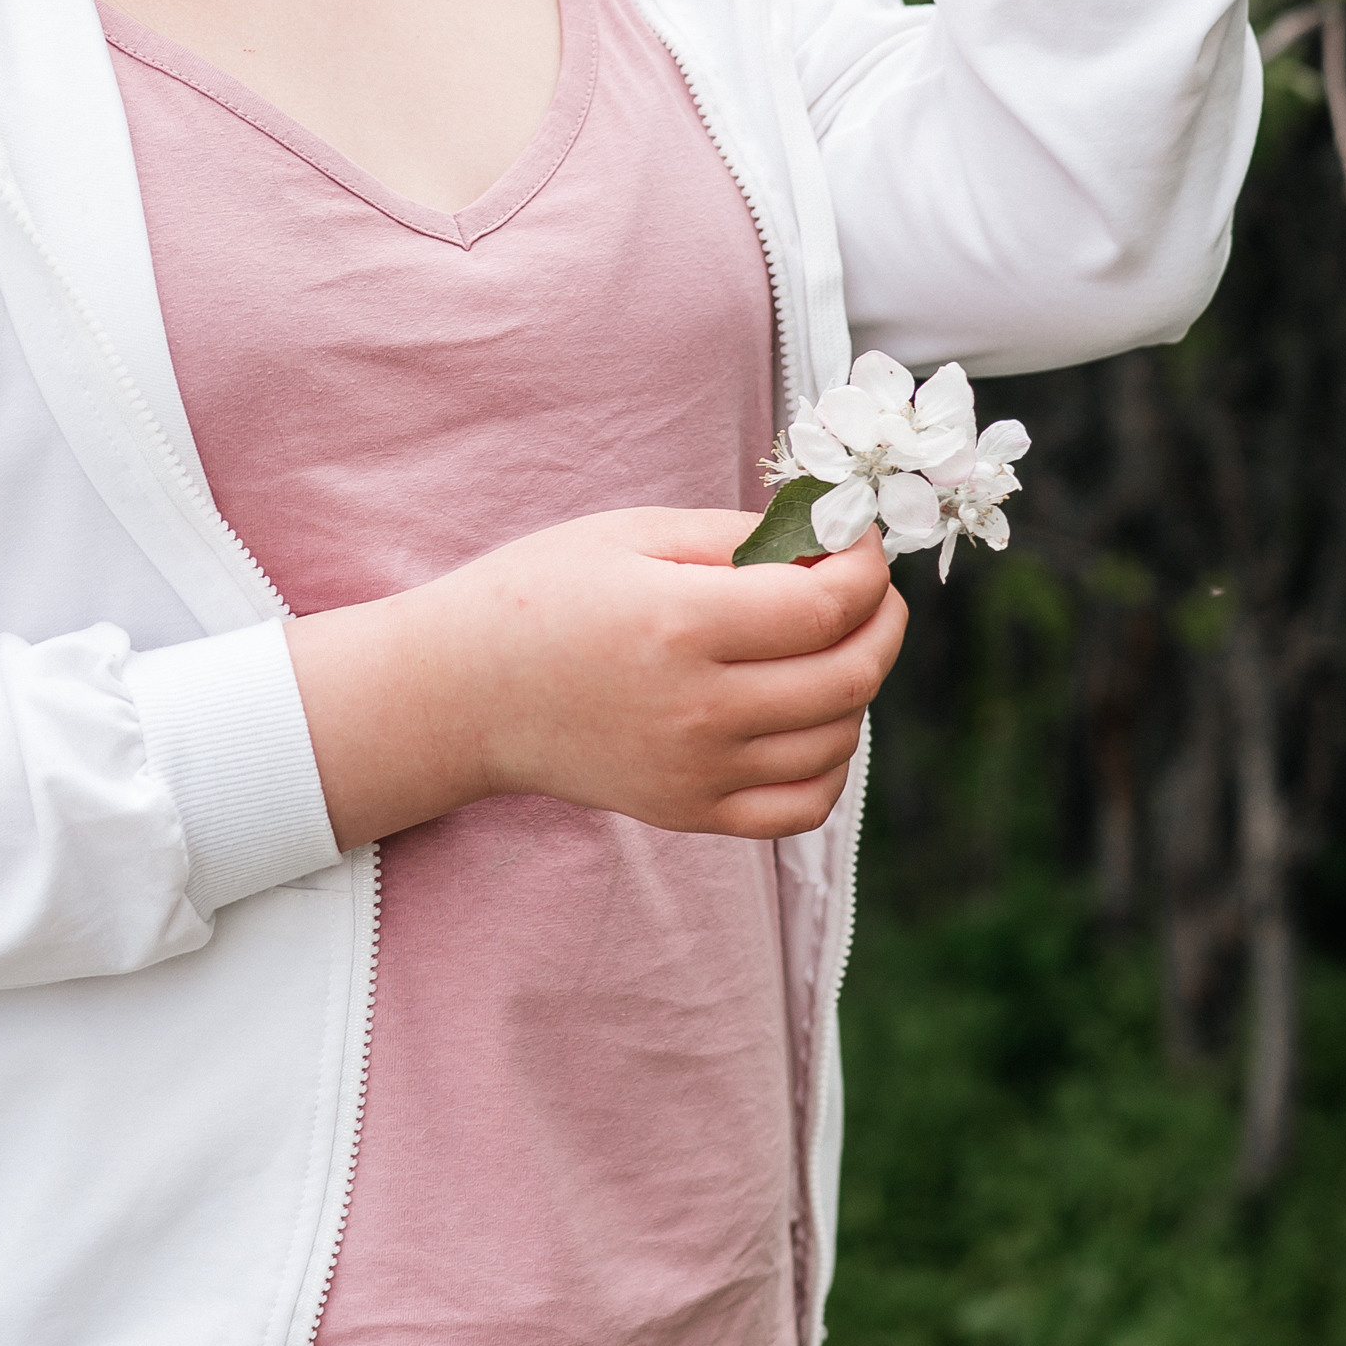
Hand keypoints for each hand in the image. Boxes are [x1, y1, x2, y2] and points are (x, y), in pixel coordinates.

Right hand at [287, 507, 907, 849]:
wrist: (462, 692)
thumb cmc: (540, 595)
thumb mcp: (632, 533)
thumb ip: (738, 535)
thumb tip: (829, 539)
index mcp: (683, 624)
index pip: (829, 604)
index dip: (867, 564)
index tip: (858, 540)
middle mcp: (699, 709)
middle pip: (851, 674)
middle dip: (883, 619)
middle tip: (866, 587)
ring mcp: (698, 771)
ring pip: (839, 739)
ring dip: (857, 685)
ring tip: (824, 644)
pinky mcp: (691, 812)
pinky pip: (804, 804)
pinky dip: (830, 760)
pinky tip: (808, 717)